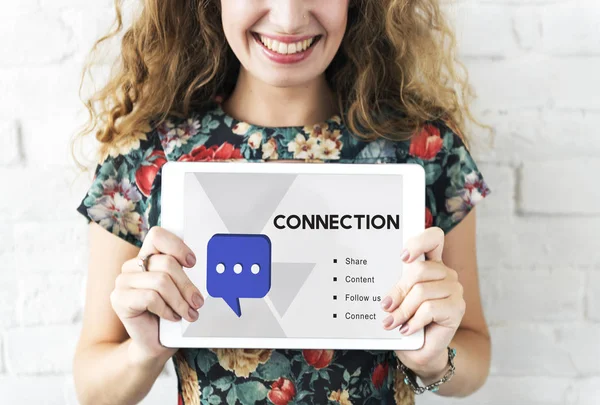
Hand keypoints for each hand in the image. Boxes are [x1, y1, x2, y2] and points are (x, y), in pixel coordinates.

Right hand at [110, 226, 203, 364]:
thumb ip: (182, 273)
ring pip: (160, 281)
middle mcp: (133, 266)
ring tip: (186, 312)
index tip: (192, 262)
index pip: (157, 235)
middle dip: (187, 285)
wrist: (155, 344)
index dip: (177, 246)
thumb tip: (198, 264)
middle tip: (197, 301)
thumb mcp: (180, 289)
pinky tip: (169, 317)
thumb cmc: (169, 315)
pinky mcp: (118, 299)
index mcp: (147, 258)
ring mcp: (123, 282)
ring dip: (179, 301)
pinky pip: (150, 297)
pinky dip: (166, 309)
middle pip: (166, 263)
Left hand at [380, 227, 464, 379]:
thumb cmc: (407, 320)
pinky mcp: (457, 308)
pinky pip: (429, 309)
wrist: (420, 350)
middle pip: (419, 269)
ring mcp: (454, 290)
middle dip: (399, 290)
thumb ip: (397, 286)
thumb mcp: (399, 299)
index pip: (434, 238)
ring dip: (403, 310)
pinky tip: (407, 329)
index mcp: (431, 264)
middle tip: (386, 307)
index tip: (402, 257)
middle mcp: (445, 274)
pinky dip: (414, 321)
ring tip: (393, 322)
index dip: (419, 242)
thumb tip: (385, 291)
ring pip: (421, 291)